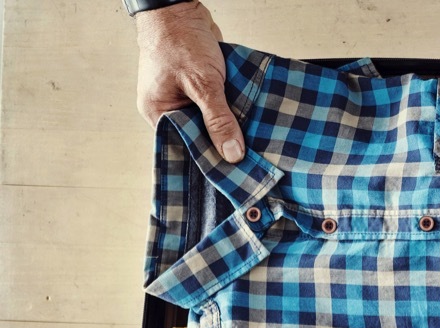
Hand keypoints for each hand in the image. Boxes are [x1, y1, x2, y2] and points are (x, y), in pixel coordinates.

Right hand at [135, 1, 244, 162]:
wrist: (181, 8)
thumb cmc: (179, 40)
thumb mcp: (202, 83)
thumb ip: (218, 119)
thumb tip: (232, 154)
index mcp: (159, 113)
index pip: (185, 146)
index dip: (209, 159)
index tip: (233, 172)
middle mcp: (170, 108)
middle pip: (201, 136)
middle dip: (223, 143)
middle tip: (250, 160)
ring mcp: (186, 97)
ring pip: (212, 121)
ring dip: (231, 126)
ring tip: (255, 144)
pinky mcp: (201, 87)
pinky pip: (219, 105)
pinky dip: (233, 109)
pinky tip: (252, 120)